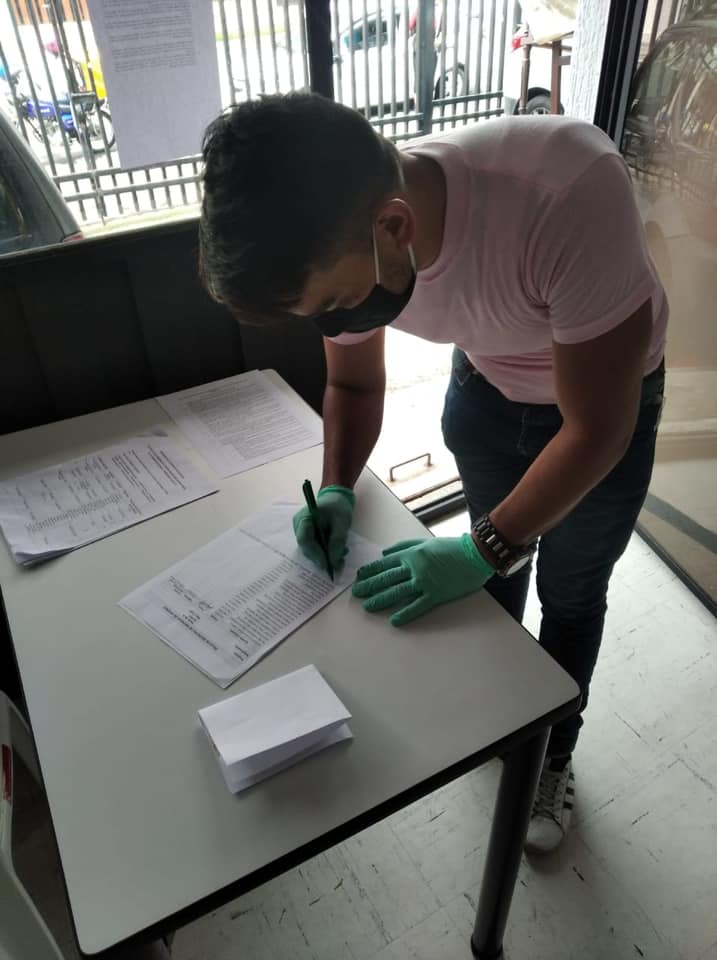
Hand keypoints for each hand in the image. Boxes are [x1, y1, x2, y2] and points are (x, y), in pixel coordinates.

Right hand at [293, 485, 354, 571]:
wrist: (336, 497)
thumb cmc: (338, 506)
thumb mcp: (342, 522)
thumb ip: (337, 541)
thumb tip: (333, 561)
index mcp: (304, 518)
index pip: (304, 540)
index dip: (315, 554)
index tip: (327, 565)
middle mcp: (299, 526)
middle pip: (307, 547)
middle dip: (323, 557)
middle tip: (339, 564)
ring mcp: (302, 531)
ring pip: (312, 549)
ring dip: (326, 556)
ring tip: (342, 555)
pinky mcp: (309, 535)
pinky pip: (315, 547)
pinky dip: (326, 551)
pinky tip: (338, 551)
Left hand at [352, 534, 494, 625]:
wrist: (474, 555)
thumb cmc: (451, 547)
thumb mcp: (425, 542)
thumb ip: (403, 547)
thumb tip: (385, 554)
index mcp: (411, 554)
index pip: (385, 564)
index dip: (370, 571)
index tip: (359, 576)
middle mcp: (414, 568)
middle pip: (387, 578)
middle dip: (369, 586)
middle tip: (357, 593)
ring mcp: (424, 582)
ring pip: (397, 592)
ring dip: (381, 600)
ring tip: (368, 606)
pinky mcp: (436, 594)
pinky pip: (417, 606)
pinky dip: (405, 613)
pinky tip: (395, 620)